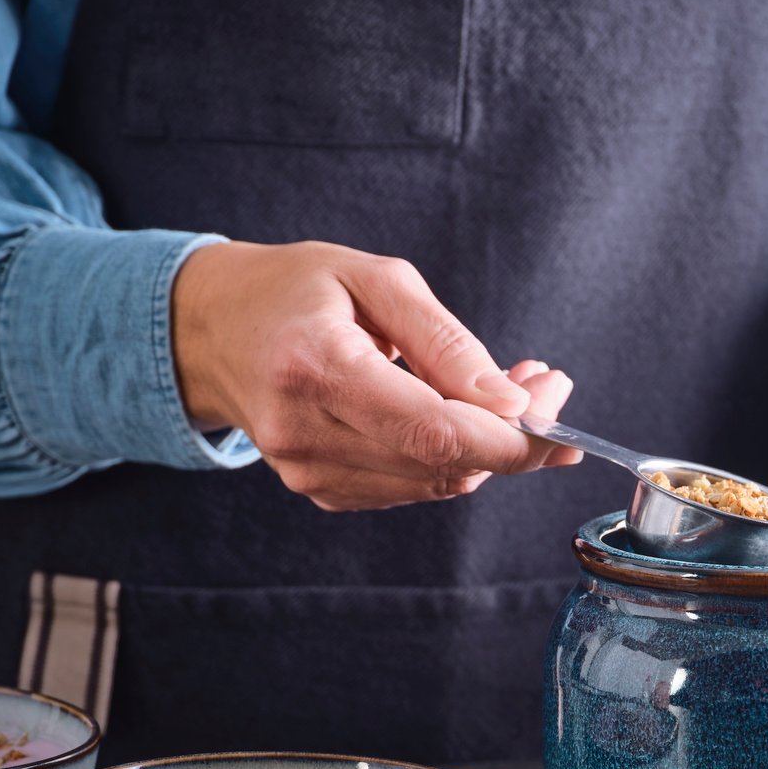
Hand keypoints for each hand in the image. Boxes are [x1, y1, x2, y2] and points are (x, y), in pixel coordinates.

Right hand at [171, 240, 579, 509]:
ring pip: (436, 481)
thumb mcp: (375, 279)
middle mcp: (306, 433)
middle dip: (514, 433)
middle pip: (444, 463)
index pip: (433, 433)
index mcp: (316, 368)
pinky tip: (463, 415)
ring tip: (508, 390)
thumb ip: (445, 341)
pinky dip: (452, 456)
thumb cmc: (295, 290)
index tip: (553, 407)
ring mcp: (309, 471)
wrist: (214, 330)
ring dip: (489, 445)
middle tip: (547, 386)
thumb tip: (509, 403)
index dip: (508, 437)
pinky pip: (413, 485)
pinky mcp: (321, 490)